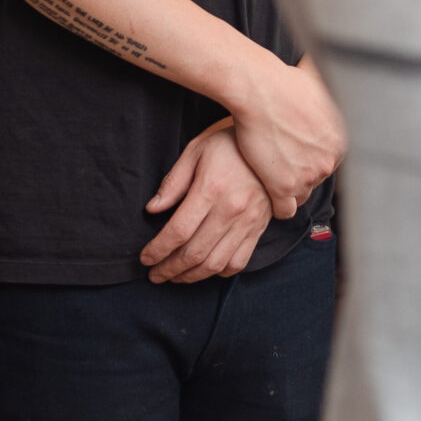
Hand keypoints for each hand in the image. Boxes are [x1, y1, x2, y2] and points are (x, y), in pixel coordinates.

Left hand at [142, 119, 272, 282]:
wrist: (275, 144)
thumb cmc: (229, 144)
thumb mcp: (196, 151)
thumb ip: (173, 182)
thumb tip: (152, 210)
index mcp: (211, 188)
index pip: (178, 231)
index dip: (158, 250)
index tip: (145, 259)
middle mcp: (231, 209)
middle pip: (194, 253)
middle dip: (169, 269)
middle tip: (155, 275)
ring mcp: (248, 222)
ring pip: (215, 264)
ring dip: (191, 276)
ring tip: (175, 277)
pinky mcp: (259, 228)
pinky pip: (238, 262)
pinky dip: (219, 273)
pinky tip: (205, 270)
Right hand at [225, 56, 344, 219]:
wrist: (259, 89)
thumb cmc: (286, 82)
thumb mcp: (324, 85)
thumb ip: (335, 94)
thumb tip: (346, 74)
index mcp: (343, 140)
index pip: (330, 161)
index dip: (312, 156)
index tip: (299, 151)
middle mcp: (330, 161)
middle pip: (317, 178)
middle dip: (302, 171)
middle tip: (284, 160)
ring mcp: (308, 176)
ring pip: (301, 194)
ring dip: (289, 187)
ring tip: (274, 174)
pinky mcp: (283, 186)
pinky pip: (285, 210)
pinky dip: (278, 205)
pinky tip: (270, 193)